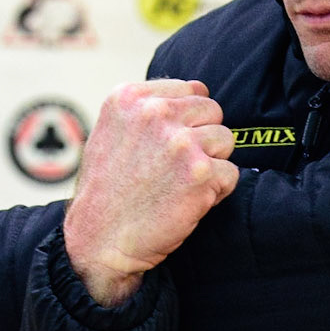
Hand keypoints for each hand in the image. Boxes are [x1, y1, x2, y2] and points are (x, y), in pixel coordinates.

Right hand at [63, 79, 235, 305]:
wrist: (99, 240)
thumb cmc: (106, 192)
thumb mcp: (110, 132)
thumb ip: (146, 108)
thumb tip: (199, 90)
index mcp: (129, 98)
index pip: (191, 90)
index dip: (188, 121)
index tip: (170, 146)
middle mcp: (155, 113)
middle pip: (212, 111)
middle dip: (203, 139)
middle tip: (177, 169)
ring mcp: (180, 142)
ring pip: (225, 140)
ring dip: (211, 164)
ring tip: (181, 185)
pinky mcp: (200, 173)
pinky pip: (230, 173)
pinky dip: (216, 192)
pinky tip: (188, 201)